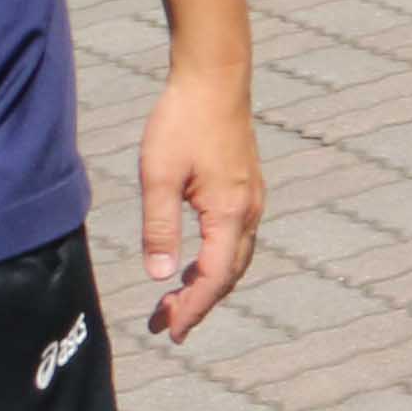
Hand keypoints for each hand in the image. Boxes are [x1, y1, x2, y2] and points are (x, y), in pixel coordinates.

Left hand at [135, 63, 263, 338]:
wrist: (215, 80)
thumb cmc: (182, 122)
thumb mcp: (158, 175)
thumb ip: (159, 227)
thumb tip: (160, 275)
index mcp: (230, 213)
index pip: (215, 277)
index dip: (193, 308)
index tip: (170, 331)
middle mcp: (250, 212)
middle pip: (230, 275)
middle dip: (199, 304)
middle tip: (166, 324)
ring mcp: (253, 201)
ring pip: (235, 259)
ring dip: (208, 284)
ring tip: (175, 301)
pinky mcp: (247, 190)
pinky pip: (237, 240)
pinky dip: (217, 262)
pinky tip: (194, 263)